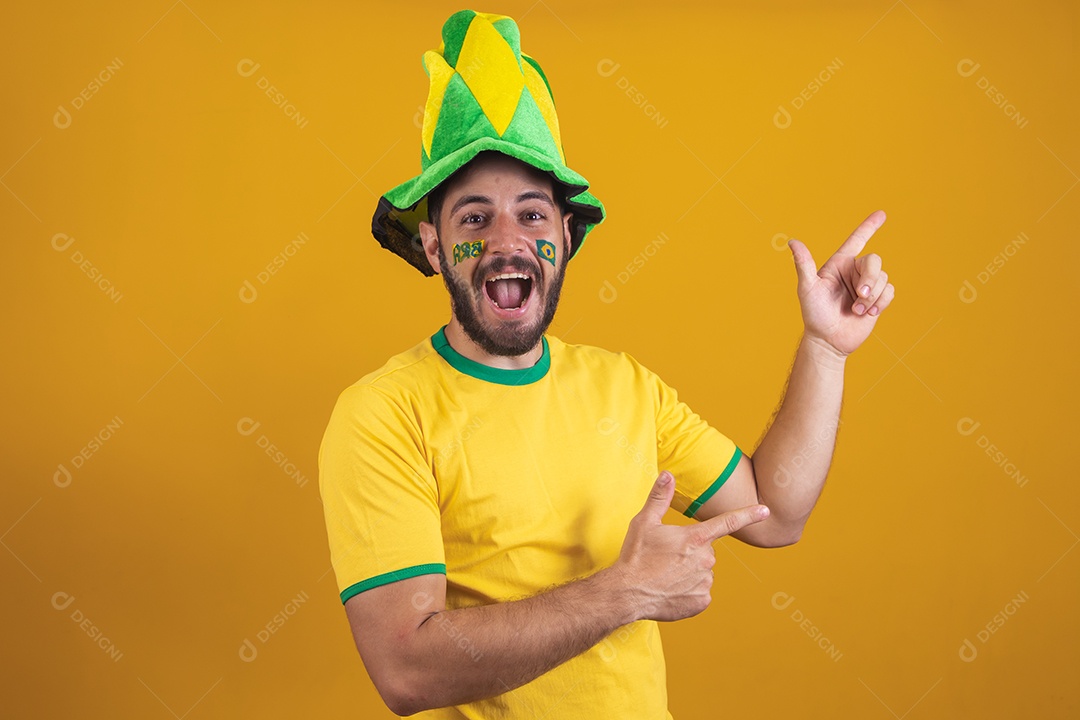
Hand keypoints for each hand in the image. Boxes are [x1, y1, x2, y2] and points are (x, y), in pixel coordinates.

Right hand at [614, 471, 768, 621]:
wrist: (627, 593)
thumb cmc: (635, 556)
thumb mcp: (644, 522)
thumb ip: (659, 497)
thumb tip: (667, 474)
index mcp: (695, 537)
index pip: (728, 521)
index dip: (749, 514)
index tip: (766, 510)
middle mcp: (705, 559)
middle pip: (706, 551)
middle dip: (690, 552)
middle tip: (666, 558)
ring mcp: (705, 582)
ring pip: (703, 572)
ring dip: (689, 572)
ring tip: (665, 575)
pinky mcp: (701, 601)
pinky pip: (700, 592)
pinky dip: (688, 591)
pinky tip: (671, 590)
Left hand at [787, 210, 895, 356]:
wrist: (828, 340)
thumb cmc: (814, 314)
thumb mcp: (807, 289)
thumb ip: (803, 265)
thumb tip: (792, 241)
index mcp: (839, 264)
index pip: (856, 240)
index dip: (869, 227)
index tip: (882, 214)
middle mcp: (854, 272)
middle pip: (874, 261)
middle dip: (870, 279)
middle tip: (860, 296)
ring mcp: (866, 285)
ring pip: (883, 278)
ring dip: (873, 297)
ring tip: (857, 310)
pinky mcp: (877, 299)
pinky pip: (890, 291)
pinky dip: (881, 303)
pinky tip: (868, 313)